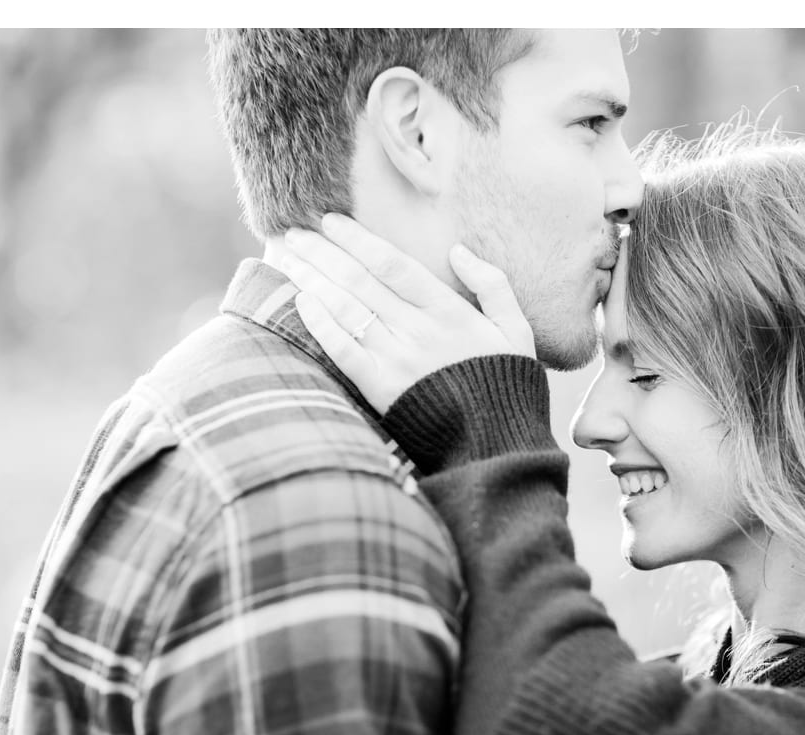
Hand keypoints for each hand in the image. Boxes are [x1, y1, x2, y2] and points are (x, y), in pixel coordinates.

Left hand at [273, 213, 535, 414]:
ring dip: (312, 278)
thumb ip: (493, 285)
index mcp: (449, 311)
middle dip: (323, 252)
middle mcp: (418, 329)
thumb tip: (458, 251)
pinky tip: (301, 302)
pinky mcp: (380, 389)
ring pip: (346, 307)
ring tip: (287, 258)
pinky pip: (343, 349)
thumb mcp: (516, 330)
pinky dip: (320, 323)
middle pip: (360, 279)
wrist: (495, 443)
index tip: (332, 221)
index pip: (393, 263)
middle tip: (295, 233)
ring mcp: (396, 359)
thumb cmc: (505, 384)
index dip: (358, 239)